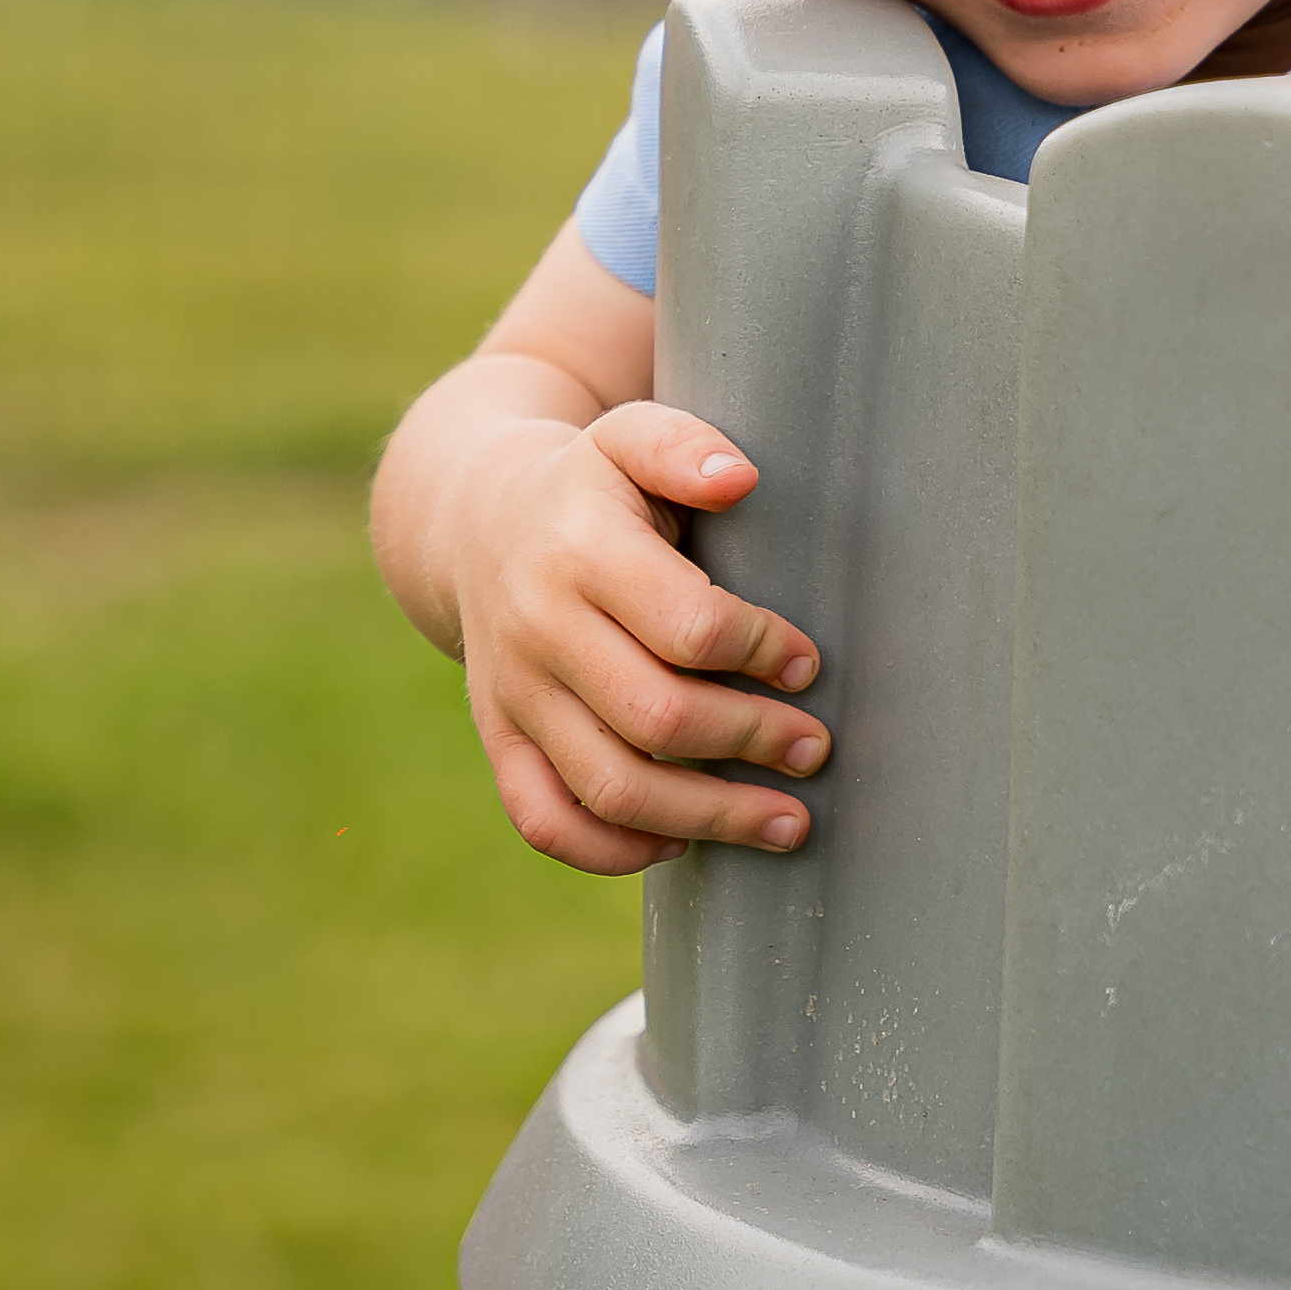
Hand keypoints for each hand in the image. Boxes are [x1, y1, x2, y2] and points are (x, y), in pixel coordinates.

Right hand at [439, 401, 831, 874]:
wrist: (475, 523)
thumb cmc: (590, 486)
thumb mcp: (628, 439)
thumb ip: (683, 448)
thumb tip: (740, 478)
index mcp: (579, 551)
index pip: (688, 624)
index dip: (761, 650)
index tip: (809, 665)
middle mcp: (538, 630)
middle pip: (657, 716)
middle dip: (753, 740)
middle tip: (815, 749)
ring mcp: (513, 694)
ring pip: (611, 786)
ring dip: (711, 818)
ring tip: (789, 823)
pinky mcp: (500, 739)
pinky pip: (546, 821)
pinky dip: (615, 850)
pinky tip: (683, 845)